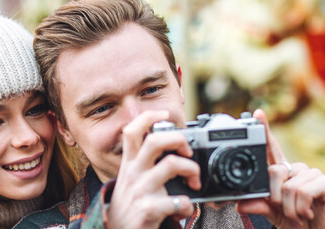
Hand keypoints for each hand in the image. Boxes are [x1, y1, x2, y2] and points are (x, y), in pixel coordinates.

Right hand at [107, 111, 201, 228]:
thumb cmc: (129, 208)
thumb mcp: (130, 182)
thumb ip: (145, 166)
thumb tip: (173, 153)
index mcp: (129, 165)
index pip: (132, 131)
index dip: (148, 117)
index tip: (164, 114)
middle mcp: (133, 174)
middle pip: (154, 141)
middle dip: (178, 139)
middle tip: (188, 152)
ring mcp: (140, 191)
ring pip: (171, 164)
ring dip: (192, 170)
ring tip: (194, 182)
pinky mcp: (148, 209)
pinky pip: (178, 201)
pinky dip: (188, 205)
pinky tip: (184, 210)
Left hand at [236, 109, 324, 228]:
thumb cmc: (299, 220)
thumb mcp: (274, 213)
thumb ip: (259, 206)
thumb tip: (240, 203)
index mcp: (283, 173)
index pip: (272, 148)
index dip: (265, 130)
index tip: (257, 114)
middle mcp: (297, 169)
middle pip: (274, 172)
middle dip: (275, 198)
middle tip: (285, 211)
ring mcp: (312, 174)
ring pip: (288, 187)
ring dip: (290, 209)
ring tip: (299, 215)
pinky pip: (302, 192)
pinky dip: (301, 208)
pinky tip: (308, 213)